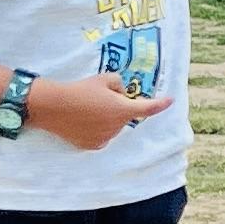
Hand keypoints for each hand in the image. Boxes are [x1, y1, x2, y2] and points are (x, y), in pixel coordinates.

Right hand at [27, 74, 174, 150]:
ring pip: (113, 126)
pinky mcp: (92, 145)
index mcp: (123, 109)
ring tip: (87, 108)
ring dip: (107, 118)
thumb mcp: (104, 78)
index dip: (160, 104)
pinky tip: (83, 120)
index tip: (170, 101)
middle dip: (118, 107)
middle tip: (99, 97)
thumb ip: (119, 84)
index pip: (148, 108)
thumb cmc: (80, 89)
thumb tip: (122, 93)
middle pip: (124, 116)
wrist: (54, 106)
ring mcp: (105, 138)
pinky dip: (97, 129)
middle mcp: (117, 127)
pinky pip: (101, 136)